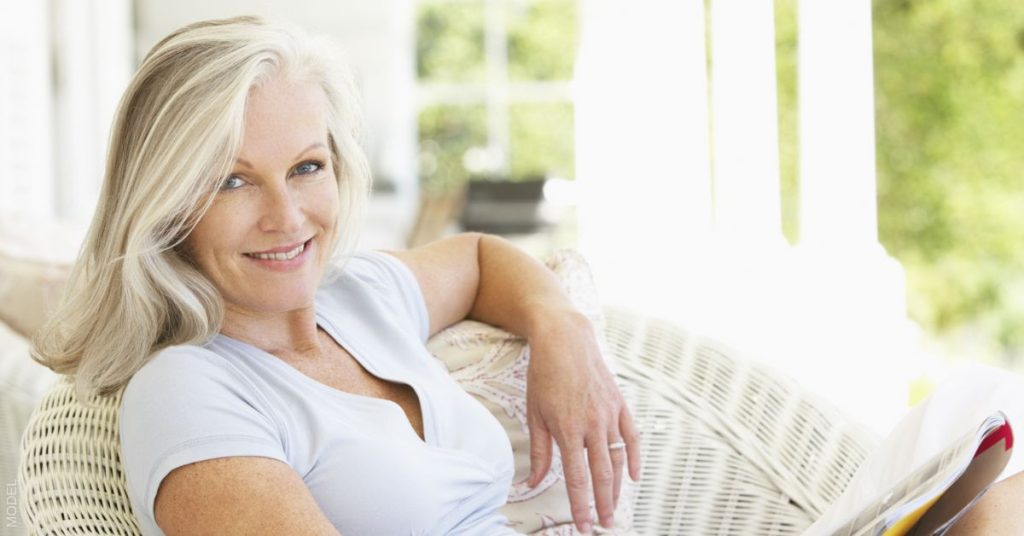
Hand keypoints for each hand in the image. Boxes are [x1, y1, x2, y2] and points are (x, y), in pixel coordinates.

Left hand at [524, 310, 640, 533]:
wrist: (565, 339)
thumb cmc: (544, 375)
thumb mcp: (535, 414)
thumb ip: (539, 452)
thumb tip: (533, 482)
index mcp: (568, 429)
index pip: (577, 477)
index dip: (581, 505)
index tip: (584, 525)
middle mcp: (592, 424)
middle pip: (602, 474)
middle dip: (603, 504)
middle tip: (605, 525)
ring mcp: (610, 414)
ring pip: (618, 458)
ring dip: (617, 486)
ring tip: (614, 507)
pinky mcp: (620, 404)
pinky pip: (632, 436)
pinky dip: (635, 457)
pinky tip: (634, 476)